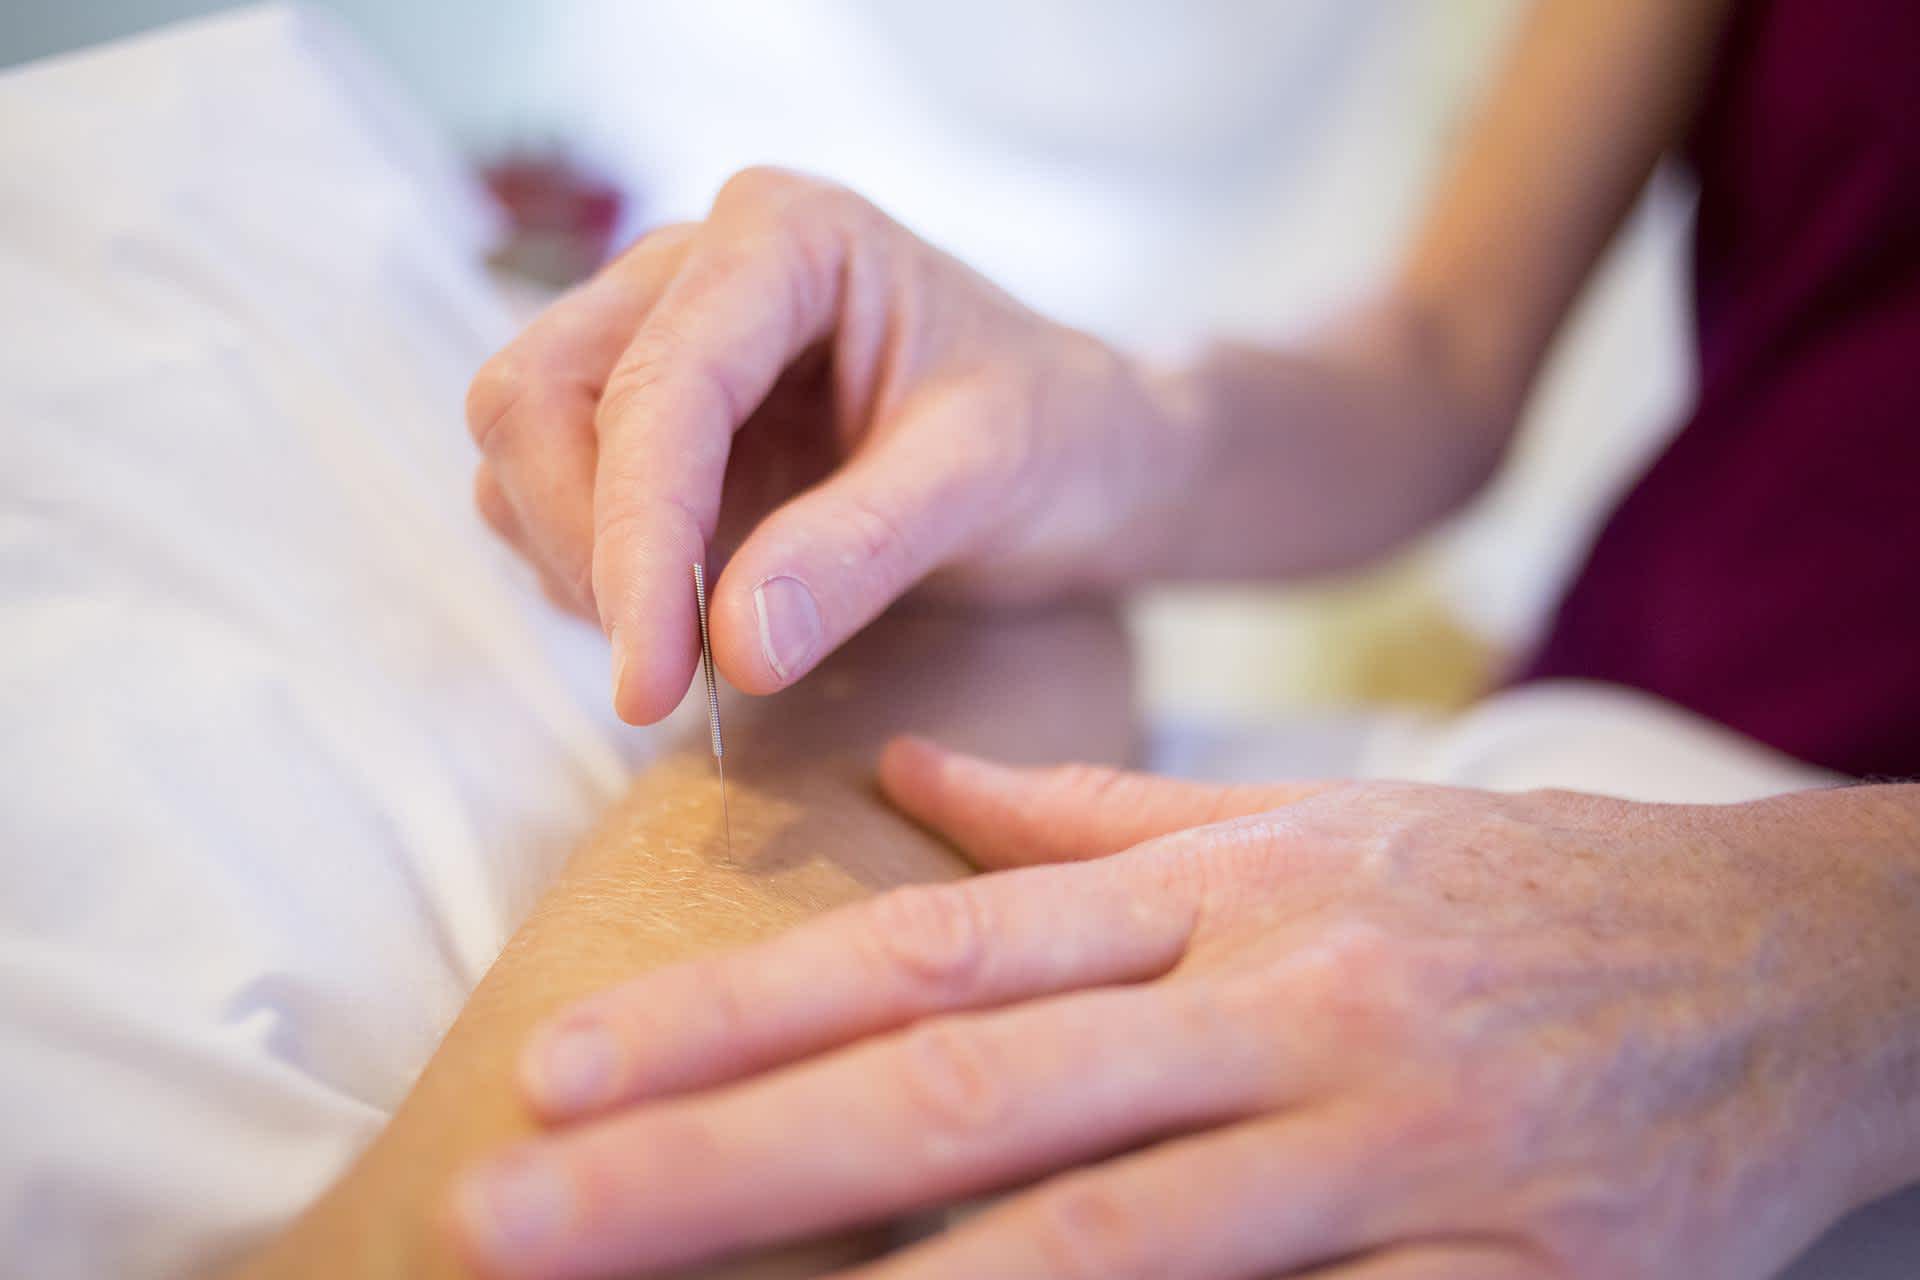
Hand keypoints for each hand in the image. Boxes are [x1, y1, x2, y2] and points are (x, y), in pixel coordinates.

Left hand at [448, 744, 1919, 1278]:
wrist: (1789, 963)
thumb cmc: (1516, 895)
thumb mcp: (1305, 824)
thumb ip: (1094, 814)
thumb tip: (912, 785)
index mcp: (1218, 889)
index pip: (931, 953)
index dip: (735, 1015)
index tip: (568, 1077)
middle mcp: (1270, 1001)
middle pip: (955, 1092)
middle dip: (717, 1162)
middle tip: (514, 1211)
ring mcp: (1376, 1142)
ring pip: (1089, 1230)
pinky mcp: (1485, 1268)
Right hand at [466, 168, 1194, 721]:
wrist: (1087, 453)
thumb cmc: (1060, 440)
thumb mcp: (985, 484)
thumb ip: (860, 552)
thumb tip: (730, 649)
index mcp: (783, 237)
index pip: (656, 388)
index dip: (635, 541)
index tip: (652, 684)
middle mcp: (695, 266)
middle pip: (534, 395)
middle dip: (585, 547)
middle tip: (664, 681)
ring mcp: (659, 337)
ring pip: (522, 447)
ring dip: (578, 565)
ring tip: (691, 648)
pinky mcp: (650, 417)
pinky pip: (553, 495)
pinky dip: (594, 572)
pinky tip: (687, 618)